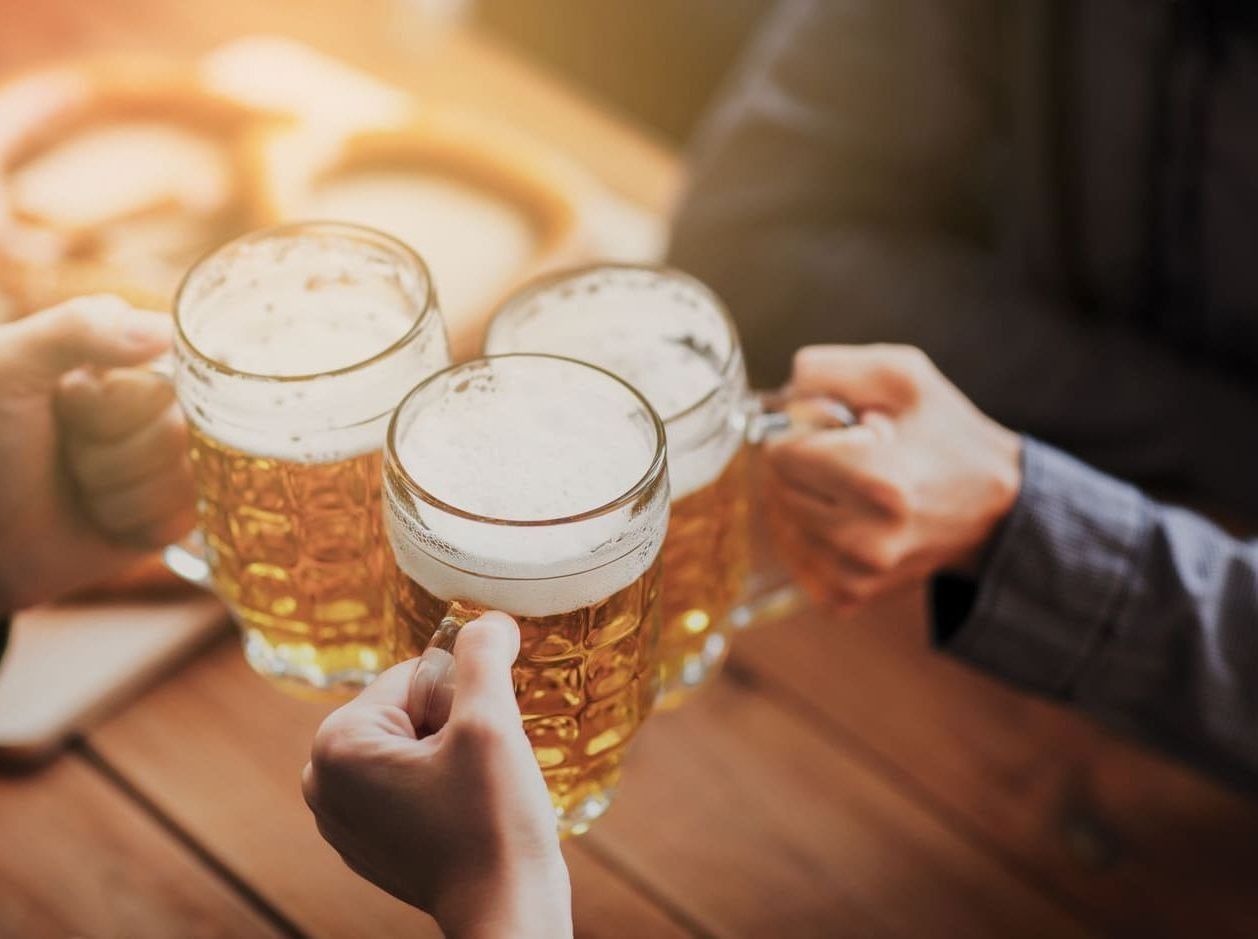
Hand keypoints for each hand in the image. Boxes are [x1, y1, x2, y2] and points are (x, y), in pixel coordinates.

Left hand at [0, 295, 192, 610]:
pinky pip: (182, 520)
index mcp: (127, 362)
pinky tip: (101, 518)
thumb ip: (80, 328)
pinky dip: (132, 525)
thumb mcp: (12, 365)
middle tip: (66, 450)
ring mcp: (166, 464)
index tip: (69, 398)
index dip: (121, 400)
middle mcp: (155, 410)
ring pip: (181, 480)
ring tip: (77, 487)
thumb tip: (165, 333)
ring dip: (113, 493)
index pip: (174, 374)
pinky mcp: (168, 516)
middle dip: (110, 453)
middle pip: (179, 431)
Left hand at [303, 612, 571, 938]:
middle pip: (412, 708)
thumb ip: (483, 656)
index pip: (417, 676)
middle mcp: (323, 778)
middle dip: (457, 727)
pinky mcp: (367, 840)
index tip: (478, 746)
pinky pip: (410, 780)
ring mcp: (341, 815)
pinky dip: (445, 786)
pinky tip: (464, 817)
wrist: (506, 913)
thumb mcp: (492, 723)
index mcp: (337, 744)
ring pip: (416, 743)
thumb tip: (488, 619)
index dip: (464, 700)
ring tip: (474, 797)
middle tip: (480, 773)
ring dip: (456, 754)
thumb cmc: (493, 825)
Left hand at [765, 344, 1021, 610]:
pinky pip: (792, 553)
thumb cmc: (943, 433)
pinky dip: (807, 530)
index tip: (843, 431)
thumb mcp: (900, 375)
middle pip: (775, 486)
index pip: (779, 453)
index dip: (803, 431)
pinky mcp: (845, 596)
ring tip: (853, 487)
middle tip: (850, 458)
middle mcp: (864, 540)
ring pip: (779, 519)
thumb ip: (827, 370)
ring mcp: (854, 575)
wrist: (991, 506)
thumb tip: (775, 399)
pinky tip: (846, 516)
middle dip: (801, 464)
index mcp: (880, 482)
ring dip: (803, 496)